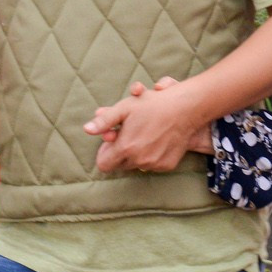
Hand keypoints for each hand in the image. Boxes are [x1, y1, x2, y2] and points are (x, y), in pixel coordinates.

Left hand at [84, 77, 204, 172]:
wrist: (185, 109)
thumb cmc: (152, 105)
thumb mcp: (125, 108)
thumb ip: (104, 121)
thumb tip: (86, 130)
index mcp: (125, 148)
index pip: (104, 164)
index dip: (105, 152)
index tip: (113, 140)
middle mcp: (139, 160)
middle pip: (119, 165)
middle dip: (120, 152)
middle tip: (129, 135)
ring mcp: (153, 164)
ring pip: (136, 165)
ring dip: (136, 154)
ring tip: (144, 135)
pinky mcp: (166, 165)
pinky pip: (152, 165)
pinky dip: (151, 156)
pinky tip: (157, 140)